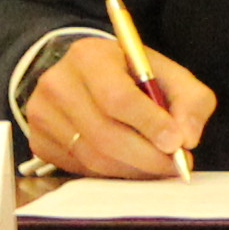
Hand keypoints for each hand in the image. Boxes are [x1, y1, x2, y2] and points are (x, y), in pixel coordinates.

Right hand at [20, 37, 207, 179]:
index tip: (177, 143)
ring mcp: (42, 115)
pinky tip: (132, 165)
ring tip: (160, 167)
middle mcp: (57, 84)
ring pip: (92, 157)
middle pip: (104, 134)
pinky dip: (112, 173)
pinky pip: (80, 168)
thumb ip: (189, 99)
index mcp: (89, 57)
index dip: (150, 125)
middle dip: (147, 157)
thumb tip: (187, 137)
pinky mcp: (38, 141)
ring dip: (133, 169)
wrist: (82, 73)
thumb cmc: (129, 73)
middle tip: (176, 165)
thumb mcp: (166, 71)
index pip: (118, 98)